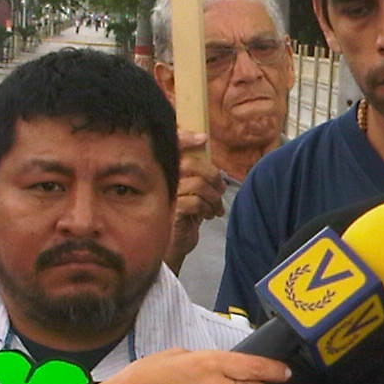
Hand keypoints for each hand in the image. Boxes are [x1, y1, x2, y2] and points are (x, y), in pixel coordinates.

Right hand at [169, 129, 226, 270]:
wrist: (172, 245)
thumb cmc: (183, 218)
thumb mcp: (192, 193)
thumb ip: (197, 176)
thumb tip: (213, 164)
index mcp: (166, 172)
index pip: (172, 147)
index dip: (185, 137)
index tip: (202, 138)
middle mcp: (162, 180)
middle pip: (191, 164)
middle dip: (213, 176)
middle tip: (221, 190)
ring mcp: (164, 195)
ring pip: (197, 184)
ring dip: (213, 198)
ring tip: (215, 209)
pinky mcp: (170, 211)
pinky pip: (194, 202)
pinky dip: (206, 209)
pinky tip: (207, 217)